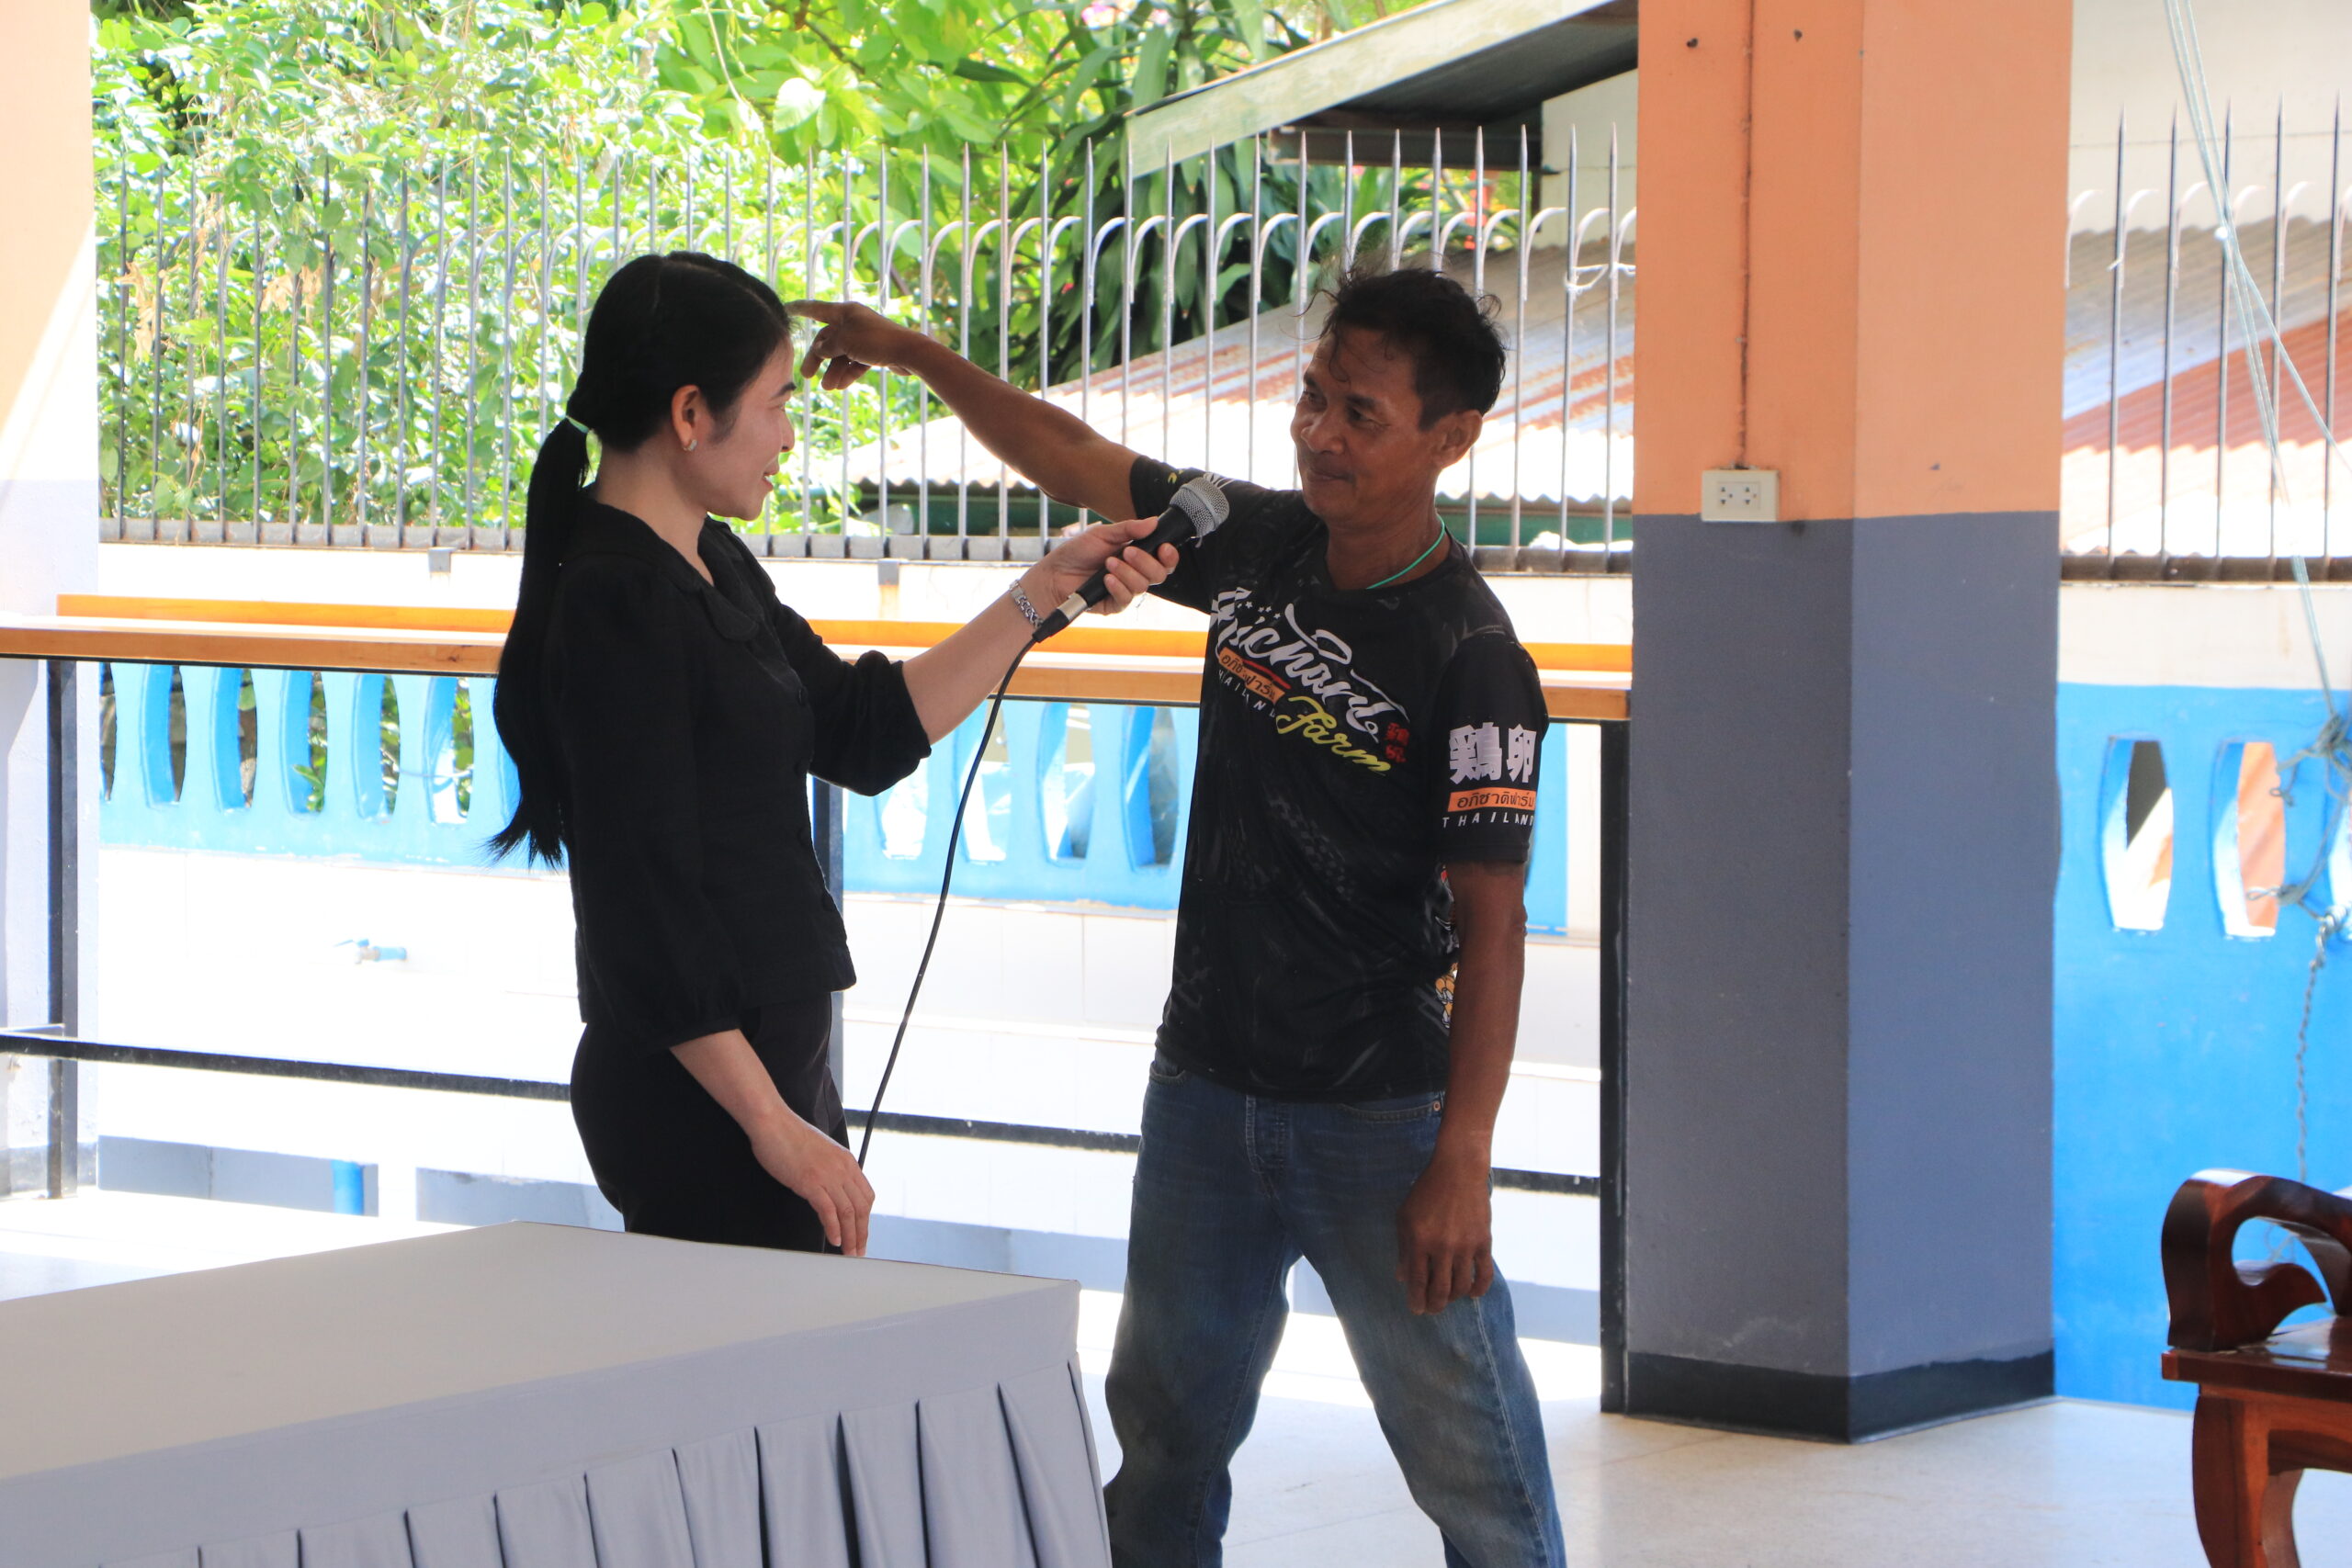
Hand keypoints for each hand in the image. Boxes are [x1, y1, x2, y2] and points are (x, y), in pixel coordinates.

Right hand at [747, 1111, 874, 1255]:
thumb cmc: (790, 1136)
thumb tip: (831, 1189)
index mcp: (847, 1161)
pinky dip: (833, 1228)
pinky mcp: (810, 1182)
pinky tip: (834, 1239)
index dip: (866, 1219)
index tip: (862, 1233)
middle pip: (861, 1207)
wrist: (773, 1123)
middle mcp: (842, 1168)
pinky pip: (828, 1210)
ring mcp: (827, 1175)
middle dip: (861, 1233)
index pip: (866, 1196)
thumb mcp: (821, 1152)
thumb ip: (831, 1170)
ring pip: (848, 1212)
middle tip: (858, 1251)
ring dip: (850, 1236)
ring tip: (848, 1252)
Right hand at [791, 299, 930, 391]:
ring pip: (841, 354)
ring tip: (828, 388)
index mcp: (845, 312)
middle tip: (806, 376)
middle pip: (828, 339)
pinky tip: (841, 386)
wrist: (908, 353)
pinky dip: (848, 373)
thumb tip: (819, 350)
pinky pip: (855, 362)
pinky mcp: (874, 352)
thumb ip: (828, 346)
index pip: (817, 309)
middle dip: (817, 358)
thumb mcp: (845, 342)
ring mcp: (864, 337)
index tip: (786, 309)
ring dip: (833, 371)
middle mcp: (853, 322)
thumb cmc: (876, 341)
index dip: (800, 309)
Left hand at [1025, 519, 1180, 618]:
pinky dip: (1118, 586)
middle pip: (1159, 575)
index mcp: (1137, 556)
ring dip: (1127, 572)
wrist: (1054, 573)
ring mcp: (1125, 590)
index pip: (1163, 560)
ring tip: (1108, 563)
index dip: (1169, 556)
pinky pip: (1126, 599)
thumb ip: (1129, 529)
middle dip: (1146, 562)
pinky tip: (1106, 578)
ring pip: (1143, 586)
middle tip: (1127, 552)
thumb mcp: (1103, 534)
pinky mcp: (1114, 604)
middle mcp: (1135, 574)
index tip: (1163, 547)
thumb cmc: (1077, 552)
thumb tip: (1154, 521)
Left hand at [1396, 1147, 1494, 1314]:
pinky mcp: (1483, 1242)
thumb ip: (1403, 1249)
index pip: (1417, 1282)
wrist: (1458, 1170)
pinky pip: (1483, 1275)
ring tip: (1448, 1299)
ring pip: (1461, 1287)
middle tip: (1432, 1309)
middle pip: (1440, 1290)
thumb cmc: (1426, 1192)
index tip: (1416, 1310)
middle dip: (1434, 1305)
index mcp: (1419, 1240)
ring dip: (1454, 1299)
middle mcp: (1442, 1246)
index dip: (1416, 1300)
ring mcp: (1465, 1245)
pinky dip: (1478, 1289)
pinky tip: (1472, 1294)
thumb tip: (1402, 1278)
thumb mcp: (1405, 1217)